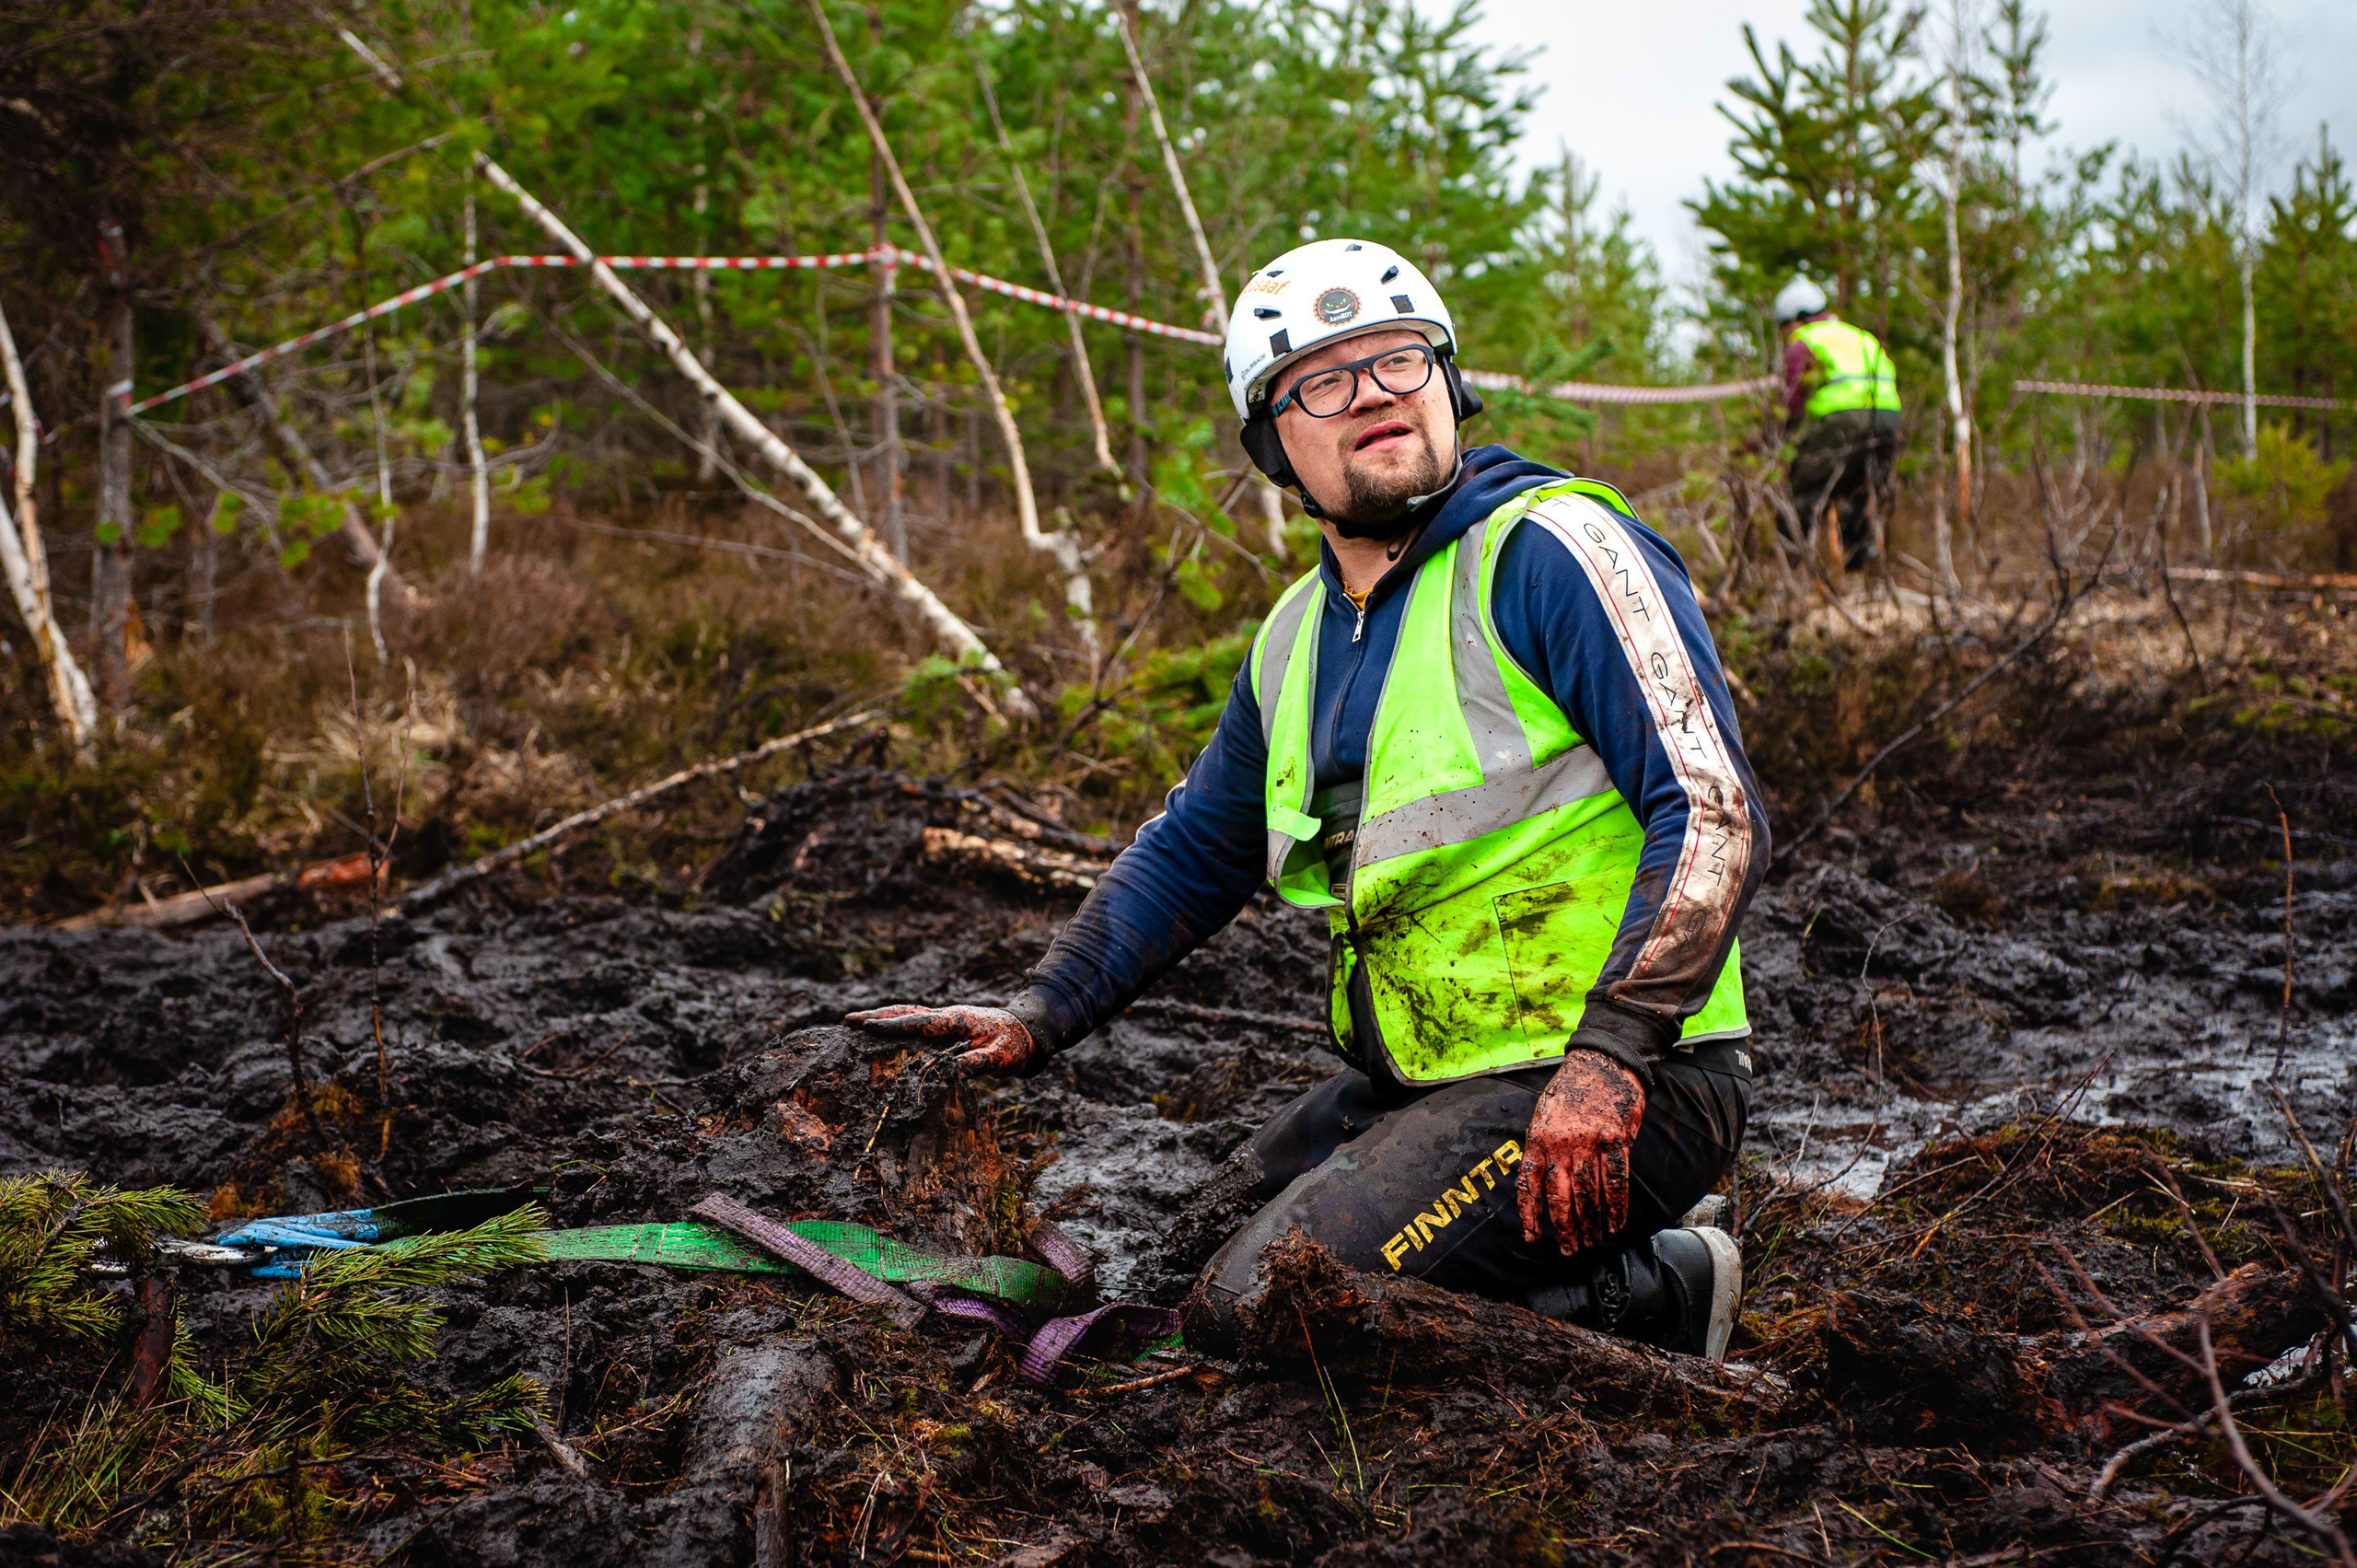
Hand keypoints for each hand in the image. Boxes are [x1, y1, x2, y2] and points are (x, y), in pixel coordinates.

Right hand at [843, 1004, 1044, 1075]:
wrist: (1025, 1031)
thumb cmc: (1013, 1045)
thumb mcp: (1001, 1057)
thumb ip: (981, 1062)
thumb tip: (959, 1069)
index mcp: (956, 1020)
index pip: (919, 1023)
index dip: (893, 1026)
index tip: (868, 1027)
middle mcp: (946, 1015)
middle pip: (905, 1012)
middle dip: (876, 1017)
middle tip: (847, 1021)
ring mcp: (944, 1018)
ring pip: (907, 1013)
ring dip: (881, 1016)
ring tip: (854, 1022)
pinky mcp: (944, 1025)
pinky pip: (914, 1020)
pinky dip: (894, 1021)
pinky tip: (881, 1028)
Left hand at [1517, 1051, 1646, 1255]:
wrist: (1603, 1063)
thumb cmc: (1572, 1091)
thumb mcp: (1544, 1115)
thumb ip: (1542, 1147)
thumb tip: (1538, 1182)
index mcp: (1539, 1138)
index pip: (1529, 1184)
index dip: (1530, 1214)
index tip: (1532, 1238)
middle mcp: (1561, 1144)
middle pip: (1560, 1197)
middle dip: (1564, 1229)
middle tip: (1568, 1250)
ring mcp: (1589, 1143)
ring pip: (1588, 1195)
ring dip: (1591, 1224)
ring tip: (1591, 1243)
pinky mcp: (1616, 1140)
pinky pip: (1616, 1181)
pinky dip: (1617, 1208)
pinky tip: (1616, 1225)